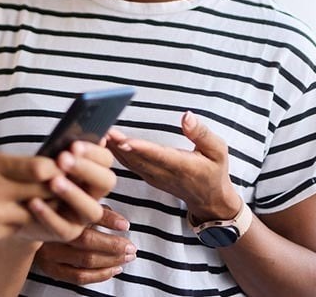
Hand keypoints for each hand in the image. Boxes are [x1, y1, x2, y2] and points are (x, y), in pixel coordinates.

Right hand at [0, 152, 58, 245]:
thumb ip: (2, 165)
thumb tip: (30, 166)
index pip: (41, 168)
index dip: (56, 169)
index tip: (60, 168)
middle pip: (45, 191)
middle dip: (56, 189)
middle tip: (63, 187)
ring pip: (35, 213)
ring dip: (40, 208)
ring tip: (40, 203)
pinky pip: (17, 228)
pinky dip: (21, 222)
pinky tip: (16, 216)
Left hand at [15, 141, 117, 242]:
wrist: (19, 208)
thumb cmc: (38, 176)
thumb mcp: (48, 160)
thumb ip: (64, 149)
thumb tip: (82, 130)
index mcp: (93, 173)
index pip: (106, 160)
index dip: (93, 152)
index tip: (74, 145)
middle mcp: (94, 195)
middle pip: (106, 182)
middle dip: (86, 169)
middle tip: (64, 158)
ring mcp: (82, 216)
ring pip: (91, 209)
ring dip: (73, 193)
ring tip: (53, 181)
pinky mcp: (66, 234)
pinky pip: (62, 227)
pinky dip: (48, 214)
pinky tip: (34, 201)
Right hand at [34, 207, 134, 284]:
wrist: (30, 224)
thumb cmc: (58, 211)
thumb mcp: (75, 204)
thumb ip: (96, 210)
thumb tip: (123, 223)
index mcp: (56, 211)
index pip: (85, 216)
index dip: (108, 220)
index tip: (126, 225)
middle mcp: (50, 233)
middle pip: (87, 241)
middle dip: (114, 245)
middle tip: (132, 246)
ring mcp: (49, 253)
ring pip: (86, 261)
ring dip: (111, 261)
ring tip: (127, 257)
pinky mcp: (51, 269)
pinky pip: (79, 277)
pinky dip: (100, 275)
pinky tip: (115, 270)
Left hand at [106, 112, 239, 221]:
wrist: (209, 200)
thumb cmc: (214, 171)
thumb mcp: (218, 151)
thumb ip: (201, 134)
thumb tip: (186, 115)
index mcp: (183, 166)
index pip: (159, 156)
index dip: (141, 149)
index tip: (124, 141)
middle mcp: (164, 174)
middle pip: (137, 159)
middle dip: (118, 145)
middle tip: (101, 129)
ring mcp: (153, 177)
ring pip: (128, 163)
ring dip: (112, 148)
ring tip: (97, 131)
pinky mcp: (146, 177)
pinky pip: (128, 165)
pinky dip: (115, 153)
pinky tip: (103, 141)